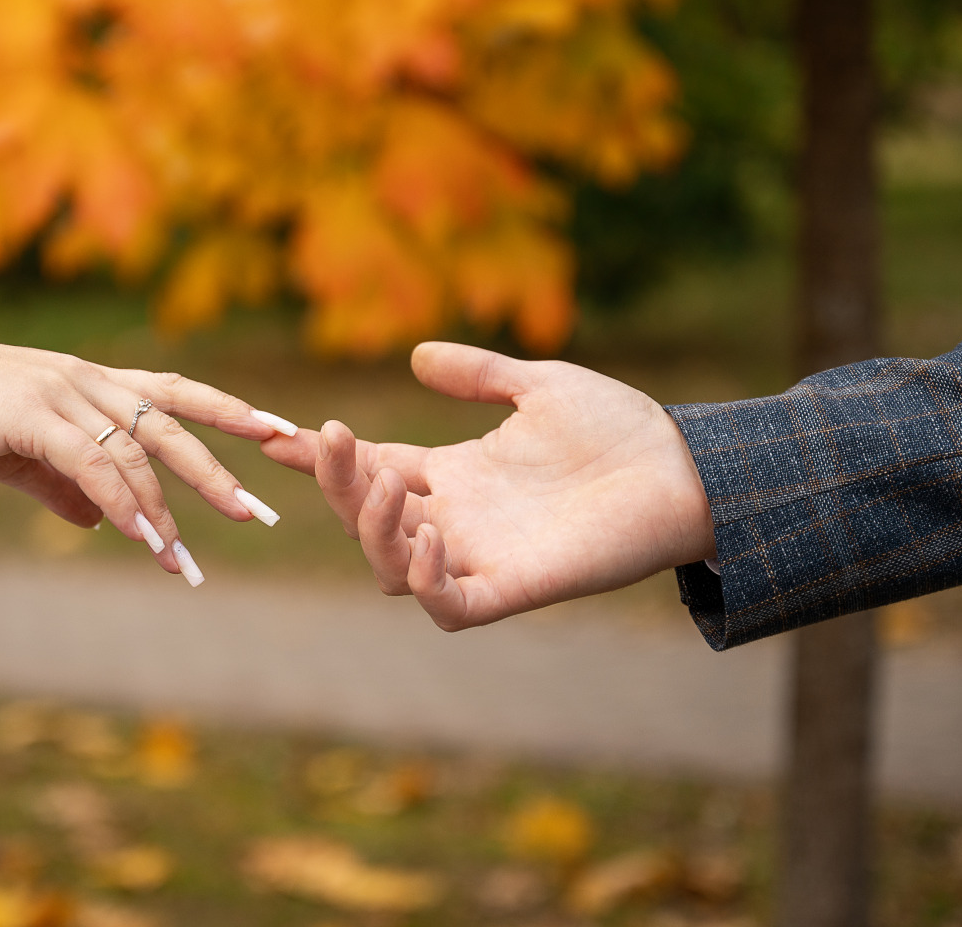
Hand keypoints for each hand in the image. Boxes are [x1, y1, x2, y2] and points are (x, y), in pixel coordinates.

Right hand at [0, 333, 293, 580]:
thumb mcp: (23, 454)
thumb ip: (65, 485)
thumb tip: (98, 522)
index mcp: (96, 383)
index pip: (179, 391)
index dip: (230, 410)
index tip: (278, 432)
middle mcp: (92, 382)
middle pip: (175, 426)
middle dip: (219, 472)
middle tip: (259, 514)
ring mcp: (66, 395)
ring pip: (137, 452)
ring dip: (163, 510)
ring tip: (181, 560)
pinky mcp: (36, 416)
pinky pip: (93, 463)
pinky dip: (120, 501)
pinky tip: (139, 535)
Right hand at [262, 342, 714, 628]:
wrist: (684, 466)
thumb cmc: (618, 426)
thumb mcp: (536, 384)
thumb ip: (476, 373)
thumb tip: (416, 356)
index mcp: (454, 473)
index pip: (370, 468)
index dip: (323, 457)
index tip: (277, 434)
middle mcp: (456, 519)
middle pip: (365, 518)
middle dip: (338, 484)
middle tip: (333, 441)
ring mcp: (480, 556)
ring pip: (390, 566)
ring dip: (373, 529)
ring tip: (389, 485)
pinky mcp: (513, 587)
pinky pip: (447, 604)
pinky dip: (424, 580)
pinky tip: (425, 535)